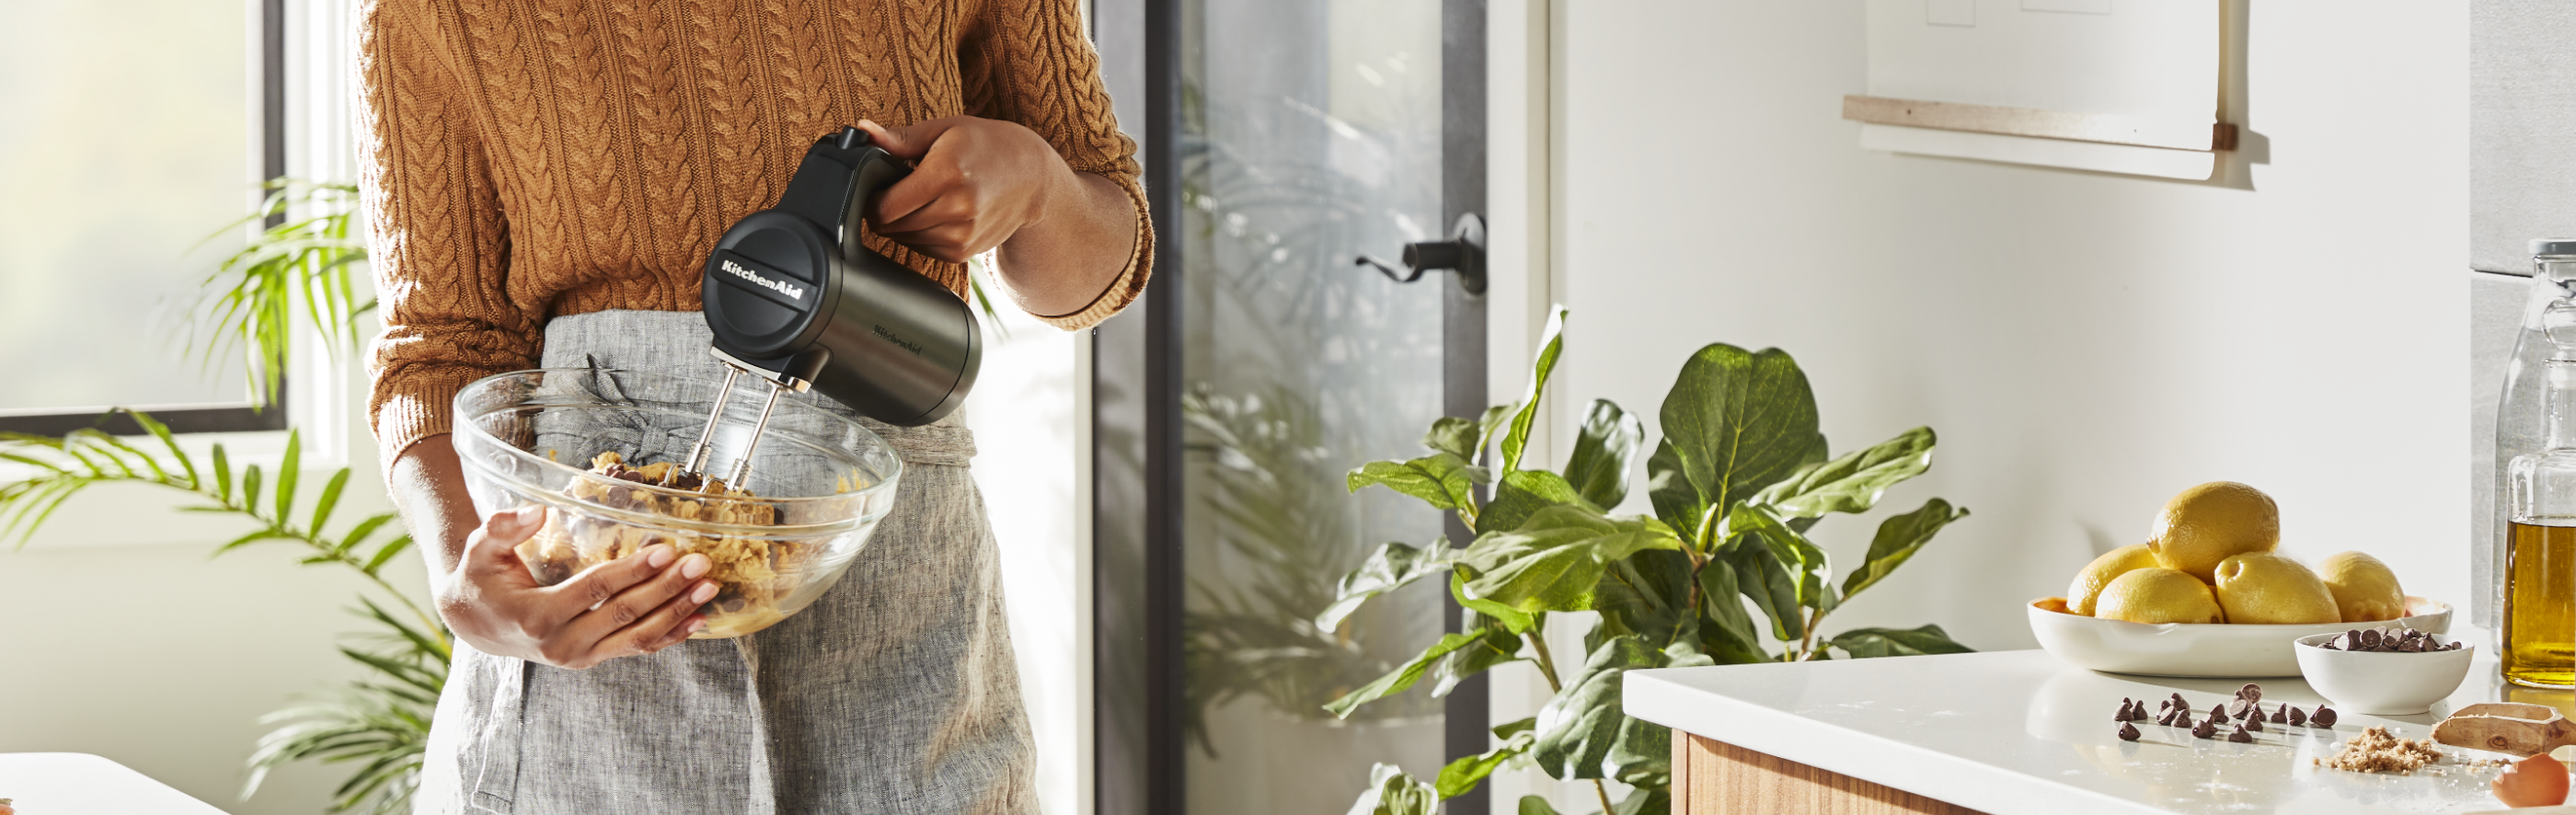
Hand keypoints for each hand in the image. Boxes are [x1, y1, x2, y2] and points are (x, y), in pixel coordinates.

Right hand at [433, 506, 717, 668]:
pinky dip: (670, 636)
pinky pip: (637, 649)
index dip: (631, 571)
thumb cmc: (481, 578)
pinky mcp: (593, 658)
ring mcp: (580, 656)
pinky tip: (698, 620)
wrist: (476, 623)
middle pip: (624, 614)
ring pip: (637, 636)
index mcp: (536, 615)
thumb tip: (535, 512)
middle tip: (700, 564)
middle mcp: (561, 644)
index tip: (665, 551)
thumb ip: (502, 529)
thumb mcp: (480, 550)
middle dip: (666, 588)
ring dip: (677, 612)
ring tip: (709, 589)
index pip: (594, 590)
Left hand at [856, 116, 1077, 263]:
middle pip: (893, 226)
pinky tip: (935, 213)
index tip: (876, 187)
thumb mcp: (945, 129)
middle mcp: (957, 207)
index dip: (871, 199)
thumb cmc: (987, 146)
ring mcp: (963, 234)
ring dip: (903, 223)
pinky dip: (920, 234)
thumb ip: (901, 137)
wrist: (1032, 178)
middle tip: (897, 190)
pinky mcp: (965, 251)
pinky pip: (924, 249)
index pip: (886, 207)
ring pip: (906, 239)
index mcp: (947, 173)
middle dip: (885, 210)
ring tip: (921, 198)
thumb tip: (864, 131)